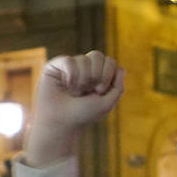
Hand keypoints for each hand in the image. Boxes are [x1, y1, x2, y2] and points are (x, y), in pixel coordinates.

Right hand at [25, 51, 125, 166]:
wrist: (61, 122)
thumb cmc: (83, 114)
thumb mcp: (107, 103)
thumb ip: (118, 87)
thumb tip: (121, 68)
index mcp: (98, 76)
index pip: (109, 61)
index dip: (108, 73)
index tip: (100, 91)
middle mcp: (85, 69)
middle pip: (97, 55)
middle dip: (97, 74)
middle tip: (90, 90)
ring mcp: (70, 67)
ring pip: (83, 59)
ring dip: (83, 79)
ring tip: (76, 92)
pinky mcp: (55, 66)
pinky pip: (68, 60)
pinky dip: (71, 75)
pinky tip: (66, 84)